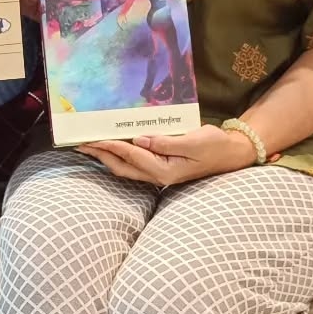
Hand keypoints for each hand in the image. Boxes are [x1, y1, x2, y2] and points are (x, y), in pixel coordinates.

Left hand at [78, 125, 256, 185]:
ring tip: (89, 144)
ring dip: (106, 157)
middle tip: (80, 143)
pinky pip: (135, 162)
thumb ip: (166, 142)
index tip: (92, 138)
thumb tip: (139, 139)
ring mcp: (159, 173)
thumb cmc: (215, 146)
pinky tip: (113, 145)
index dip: (110, 146)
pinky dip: (120, 154)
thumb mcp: (193, 141)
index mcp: (164, 170)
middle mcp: (158, 176)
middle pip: (121, 167)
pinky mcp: (161, 167)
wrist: (232, 153)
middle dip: (100, 155)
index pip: (130, 155)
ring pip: (125, 167)